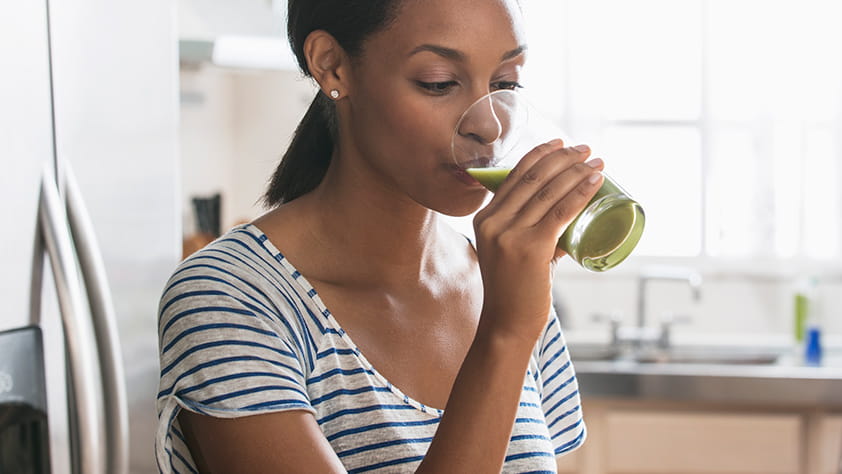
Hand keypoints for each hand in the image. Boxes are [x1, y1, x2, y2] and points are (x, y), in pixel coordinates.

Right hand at [472, 139, 603, 340]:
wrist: (506, 325)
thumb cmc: (515, 291)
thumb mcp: (513, 253)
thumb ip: (536, 233)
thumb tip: (568, 218)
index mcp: (485, 218)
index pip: (514, 175)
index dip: (540, 154)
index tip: (561, 143)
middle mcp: (493, 221)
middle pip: (534, 177)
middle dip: (563, 157)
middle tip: (586, 149)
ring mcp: (509, 234)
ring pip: (549, 191)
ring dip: (577, 171)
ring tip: (597, 162)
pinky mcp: (530, 248)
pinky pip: (560, 212)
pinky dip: (581, 193)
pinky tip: (595, 182)